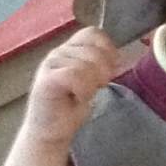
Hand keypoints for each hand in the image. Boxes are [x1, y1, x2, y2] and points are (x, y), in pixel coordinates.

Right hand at [23, 28, 125, 146]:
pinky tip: (78, 98)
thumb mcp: (90, 81)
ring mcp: (50, 65)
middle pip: (94, 50)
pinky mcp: (46, 81)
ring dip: (92, 84)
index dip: (108, 50)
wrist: (49, 132)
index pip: (93, 33)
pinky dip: (83, 89)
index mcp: (69, 49)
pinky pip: (75, 75)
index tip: (108, 72)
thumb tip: (118, 56)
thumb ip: (99, 64)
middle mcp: (58, 52)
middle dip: (103, 72)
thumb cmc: (69, 108)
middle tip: (94, 89)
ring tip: (83, 95)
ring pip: (87, 64)